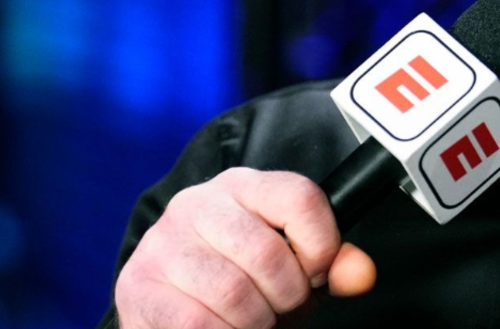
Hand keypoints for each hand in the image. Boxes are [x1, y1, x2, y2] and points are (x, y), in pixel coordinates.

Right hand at [114, 168, 376, 328]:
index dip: (321, 245)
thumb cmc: (241, 282)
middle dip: (287, 296)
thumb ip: (330, 265)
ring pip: (233, 292)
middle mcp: (198, 202)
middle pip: (268, 253)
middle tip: (279, 308)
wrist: (169, 307)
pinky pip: (197, 322)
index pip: (300, 198)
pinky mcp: (138, 284)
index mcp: (243, 185)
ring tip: (252, 321)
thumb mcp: (293, 268)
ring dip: (255, 322)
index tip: (316, 274)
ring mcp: (163, 242)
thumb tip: (361, 274)